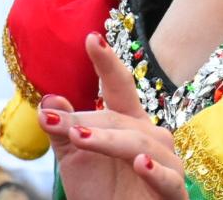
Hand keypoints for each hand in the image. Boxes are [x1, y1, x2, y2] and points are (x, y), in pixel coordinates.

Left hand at [42, 33, 187, 199]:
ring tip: (80, 138)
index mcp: (130, 123)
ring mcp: (166, 164)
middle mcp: (152, 137)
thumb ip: (63, 130)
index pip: (119, 86)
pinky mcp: (174, 192)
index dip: (107, 63)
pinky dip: (155, 171)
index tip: (91, 38)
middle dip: (90, 121)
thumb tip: (48, 100)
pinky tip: (140, 164)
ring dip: (110, 141)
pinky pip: (169, 179)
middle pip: (121, 119)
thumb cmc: (102, 192)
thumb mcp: (74, 159)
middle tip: (55, 122)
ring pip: (140, 145)